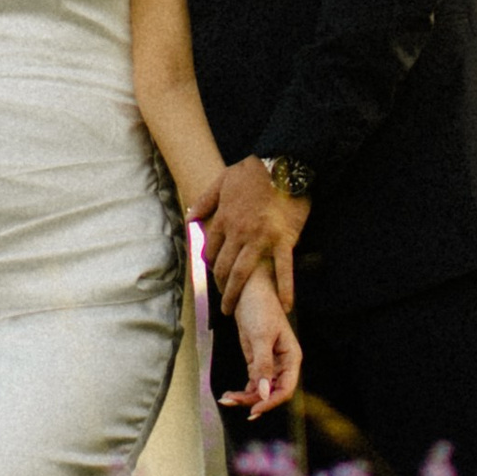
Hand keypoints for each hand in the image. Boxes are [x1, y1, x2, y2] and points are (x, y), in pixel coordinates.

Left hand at [200, 156, 306, 307]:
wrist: (285, 164)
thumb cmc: (255, 171)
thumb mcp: (223, 180)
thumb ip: (206, 200)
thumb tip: (190, 218)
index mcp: (224, 219)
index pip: (211, 250)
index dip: (209, 266)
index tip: (212, 277)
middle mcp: (239, 232)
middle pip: (223, 266)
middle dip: (220, 287)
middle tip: (222, 300)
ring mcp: (260, 238)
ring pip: (243, 273)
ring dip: (236, 295)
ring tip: (235, 311)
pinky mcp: (283, 240)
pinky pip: (283, 269)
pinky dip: (284, 289)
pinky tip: (285, 306)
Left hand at [221, 266, 301, 419]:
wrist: (248, 290)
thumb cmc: (260, 308)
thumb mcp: (261, 336)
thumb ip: (262, 365)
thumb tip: (264, 392)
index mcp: (292, 358)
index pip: (286, 388)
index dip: (272, 402)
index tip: (254, 410)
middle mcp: (283, 363)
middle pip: (272, 392)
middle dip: (254, 401)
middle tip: (232, 403)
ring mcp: (269, 363)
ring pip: (261, 389)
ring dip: (245, 398)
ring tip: (226, 400)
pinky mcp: (256, 360)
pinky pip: (252, 382)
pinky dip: (242, 390)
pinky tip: (229, 395)